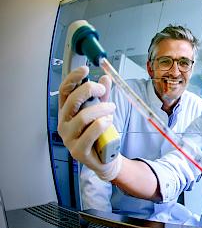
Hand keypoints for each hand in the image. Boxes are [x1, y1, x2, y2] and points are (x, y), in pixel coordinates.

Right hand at [57, 66, 121, 180]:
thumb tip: (106, 78)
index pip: (64, 91)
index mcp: (67, 112)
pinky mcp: (77, 151)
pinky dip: (101, 124)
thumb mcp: (102, 111)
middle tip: (103, 90)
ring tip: (111, 109)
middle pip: (72, 100)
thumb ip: (103, 96)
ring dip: (101, 109)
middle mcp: (64, 123)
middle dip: (89, 90)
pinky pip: (89, 133)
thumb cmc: (101, 134)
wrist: (106, 159)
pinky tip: (108, 122)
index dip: (73, 78)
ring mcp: (69, 138)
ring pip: (82, 117)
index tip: (85, 69)